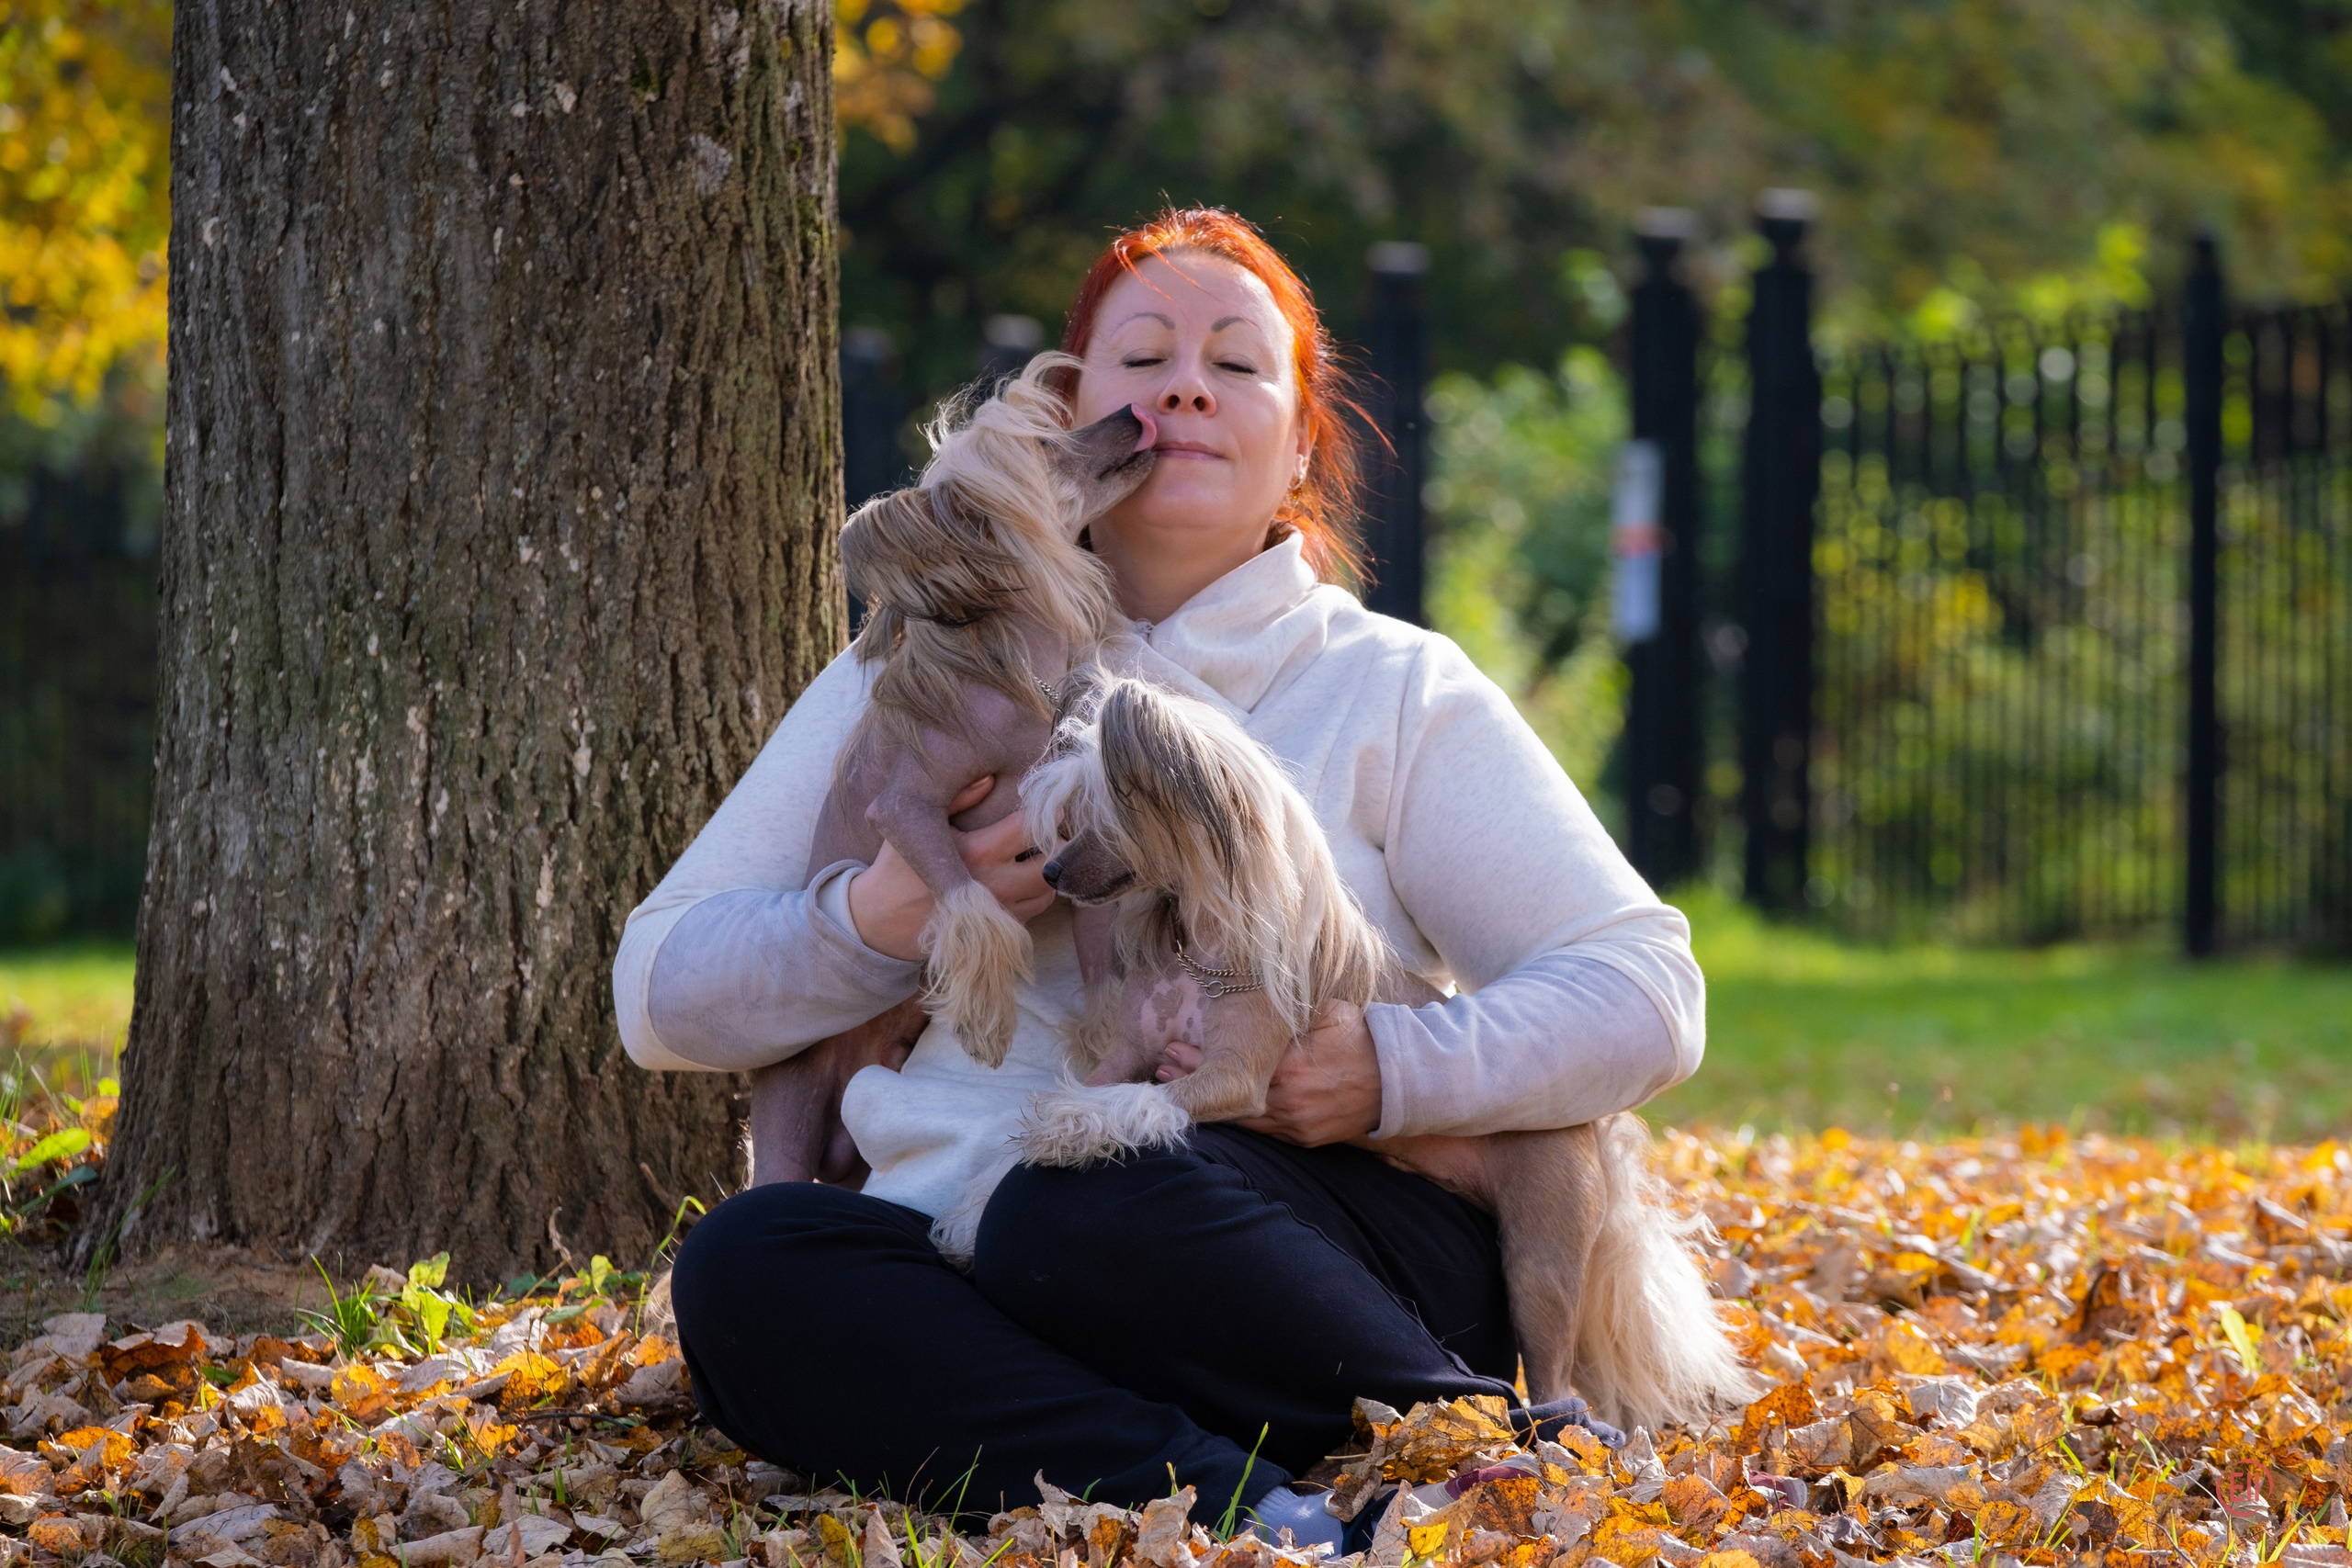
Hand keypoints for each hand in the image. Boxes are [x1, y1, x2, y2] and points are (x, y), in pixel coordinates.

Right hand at [846, 776, 1056, 960]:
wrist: (882, 920)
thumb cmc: (899, 867)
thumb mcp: (917, 826)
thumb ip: (957, 799)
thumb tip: (990, 775)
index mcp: (976, 852)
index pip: (1029, 828)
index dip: (1045, 812)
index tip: (1049, 802)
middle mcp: (994, 885)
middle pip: (1051, 863)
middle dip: (1057, 845)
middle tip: (1052, 830)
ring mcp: (1000, 912)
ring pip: (1049, 889)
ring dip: (1049, 869)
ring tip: (1039, 852)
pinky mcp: (999, 931)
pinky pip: (1037, 908)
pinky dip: (1038, 891)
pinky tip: (1024, 876)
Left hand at [1157, 1001, 1383, 1145]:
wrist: (1399, 1080)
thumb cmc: (1361, 1040)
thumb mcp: (1327, 1013)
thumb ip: (1290, 1010)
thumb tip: (1257, 992)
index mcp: (1289, 1067)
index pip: (1231, 1065)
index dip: (1198, 1059)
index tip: (1172, 1049)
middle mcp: (1288, 1100)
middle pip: (1227, 1094)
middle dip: (1193, 1081)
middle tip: (1163, 1068)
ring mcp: (1295, 1123)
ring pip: (1239, 1118)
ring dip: (1209, 1104)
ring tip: (1177, 1092)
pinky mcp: (1304, 1138)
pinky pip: (1262, 1132)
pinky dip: (1237, 1122)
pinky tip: (1216, 1111)